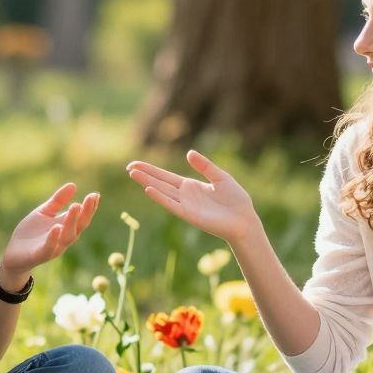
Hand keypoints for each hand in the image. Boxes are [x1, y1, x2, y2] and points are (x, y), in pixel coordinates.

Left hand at [0, 184, 99, 285]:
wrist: (14, 253)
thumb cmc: (32, 232)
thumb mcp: (44, 212)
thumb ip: (58, 201)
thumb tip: (73, 185)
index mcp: (65, 228)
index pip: (82, 218)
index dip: (89, 208)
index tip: (95, 195)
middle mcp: (63, 239)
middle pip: (79, 227)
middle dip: (86, 213)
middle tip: (91, 198)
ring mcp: (53, 248)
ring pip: (67, 237)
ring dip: (72, 222)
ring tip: (75, 206)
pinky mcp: (39, 255)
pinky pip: (49, 248)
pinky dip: (53, 238)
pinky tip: (56, 227)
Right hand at [127, 151, 261, 246]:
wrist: (244, 220)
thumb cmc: (235, 200)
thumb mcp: (220, 177)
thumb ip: (205, 166)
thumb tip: (189, 153)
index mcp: (190, 186)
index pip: (165, 177)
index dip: (150, 170)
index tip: (135, 164)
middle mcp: (184, 196)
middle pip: (159, 183)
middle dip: (144, 175)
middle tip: (128, 167)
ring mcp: (185, 205)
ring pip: (162, 192)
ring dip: (147, 183)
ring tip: (133, 174)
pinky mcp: (189, 215)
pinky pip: (172, 205)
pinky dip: (160, 197)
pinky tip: (149, 189)